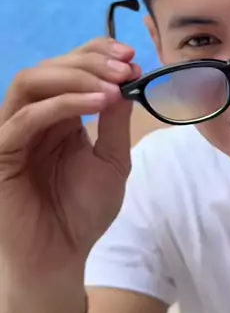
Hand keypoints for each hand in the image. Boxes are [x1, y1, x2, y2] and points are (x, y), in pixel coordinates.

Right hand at [0, 38, 140, 284]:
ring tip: (113, 85)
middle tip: (126, 67)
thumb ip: (116, 121)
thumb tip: (128, 80)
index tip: (133, 57)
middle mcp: (31, 117)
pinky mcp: (0, 152)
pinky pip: (25, 117)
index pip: (68, 68)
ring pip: (30, 82)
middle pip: (49, 67)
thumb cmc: (82, 213)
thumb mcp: (112, 161)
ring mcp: (12, 132)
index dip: (97, 54)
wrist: (61, 257)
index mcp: (56, 115)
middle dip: (91, 61)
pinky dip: (63, 104)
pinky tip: (98, 104)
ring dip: (75, 76)